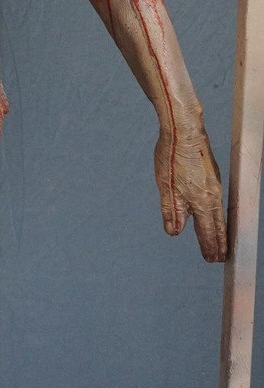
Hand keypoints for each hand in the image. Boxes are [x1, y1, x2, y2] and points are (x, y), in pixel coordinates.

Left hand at [154, 124, 226, 261]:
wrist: (184, 129)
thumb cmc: (172, 155)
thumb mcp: (166, 185)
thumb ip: (171, 210)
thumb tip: (174, 231)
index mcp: (201, 200)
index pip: (206, 230)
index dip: (208, 245)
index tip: (211, 259)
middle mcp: (212, 195)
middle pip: (217, 225)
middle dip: (218, 242)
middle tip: (219, 257)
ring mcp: (214, 184)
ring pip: (219, 213)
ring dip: (219, 229)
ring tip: (220, 241)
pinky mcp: (212, 175)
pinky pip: (217, 201)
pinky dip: (217, 214)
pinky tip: (213, 215)